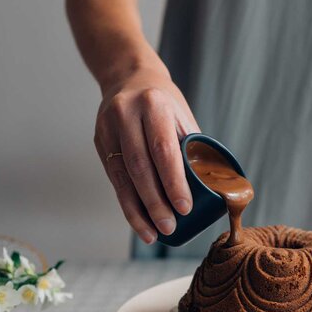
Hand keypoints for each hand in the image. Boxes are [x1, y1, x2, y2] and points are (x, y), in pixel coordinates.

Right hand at [94, 66, 198, 243]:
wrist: (127, 76)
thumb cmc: (165, 103)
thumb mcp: (182, 117)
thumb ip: (191, 149)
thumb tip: (212, 190)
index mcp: (154, 106)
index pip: (163, 150)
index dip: (173, 182)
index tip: (184, 208)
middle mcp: (126, 115)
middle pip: (140, 167)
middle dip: (155, 202)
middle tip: (170, 228)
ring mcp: (108, 128)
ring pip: (122, 177)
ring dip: (138, 210)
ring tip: (153, 234)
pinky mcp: (99, 141)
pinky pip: (114, 178)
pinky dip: (127, 203)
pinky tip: (139, 222)